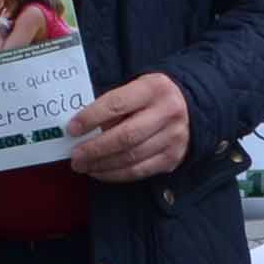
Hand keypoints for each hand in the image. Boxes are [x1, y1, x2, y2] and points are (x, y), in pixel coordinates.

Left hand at [68, 72, 190, 182]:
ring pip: (131, 157)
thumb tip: (82, 129)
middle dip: (95, 149)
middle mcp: (167, 112)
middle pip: (125, 136)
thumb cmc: (151, 97)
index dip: (91, 118)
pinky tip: (100, 172)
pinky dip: (116, 174)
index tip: (72, 129)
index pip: (117, 104)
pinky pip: (140, 171)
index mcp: (153, 88)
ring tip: (83, 166)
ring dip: (102, 165)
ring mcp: (173, 137)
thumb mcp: (136, 88)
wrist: (191, 105)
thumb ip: (113, 105)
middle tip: (75, 156)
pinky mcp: (173, 157)